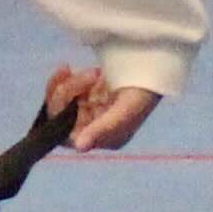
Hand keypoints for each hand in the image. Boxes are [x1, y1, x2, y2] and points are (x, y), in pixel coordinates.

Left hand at [43, 62, 160, 151]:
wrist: (151, 64)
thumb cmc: (144, 90)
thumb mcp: (126, 109)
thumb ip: (103, 128)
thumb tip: (79, 147)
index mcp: (109, 139)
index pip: (70, 136)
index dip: (62, 116)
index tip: (64, 92)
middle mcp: (97, 129)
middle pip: (63, 117)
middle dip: (68, 93)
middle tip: (92, 74)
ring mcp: (91, 112)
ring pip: (61, 103)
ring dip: (72, 83)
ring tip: (96, 71)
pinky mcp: (87, 97)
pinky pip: (63, 92)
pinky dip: (64, 79)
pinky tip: (67, 68)